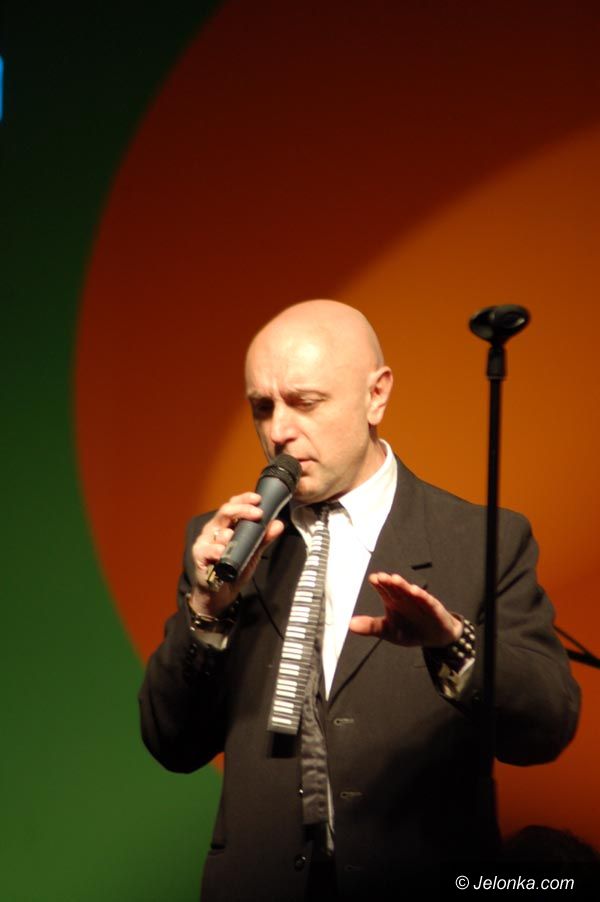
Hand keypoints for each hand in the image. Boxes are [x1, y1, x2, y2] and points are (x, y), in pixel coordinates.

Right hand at [189, 492, 283, 616]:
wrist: (221, 593)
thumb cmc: (234, 569)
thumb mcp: (252, 552)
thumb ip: (263, 538)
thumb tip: (278, 524)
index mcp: (226, 524)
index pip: (234, 504)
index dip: (244, 499)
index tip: (258, 499)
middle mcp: (214, 529)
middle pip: (225, 512)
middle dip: (241, 510)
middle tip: (257, 514)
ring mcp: (205, 542)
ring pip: (216, 531)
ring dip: (227, 533)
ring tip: (233, 535)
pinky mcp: (199, 556)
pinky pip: (206, 550)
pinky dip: (215, 550)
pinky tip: (222, 552)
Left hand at [349, 572, 462, 647]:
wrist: (435, 638)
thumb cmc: (409, 630)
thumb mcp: (388, 631)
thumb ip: (370, 627)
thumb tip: (350, 624)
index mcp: (393, 601)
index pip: (384, 590)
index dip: (379, 584)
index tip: (373, 578)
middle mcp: (405, 598)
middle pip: (396, 588)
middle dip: (389, 582)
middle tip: (381, 576)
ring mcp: (420, 602)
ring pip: (410, 592)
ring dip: (403, 585)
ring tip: (395, 579)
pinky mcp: (434, 609)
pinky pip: (427, 601)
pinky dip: (422, 596)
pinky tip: (415, 591)